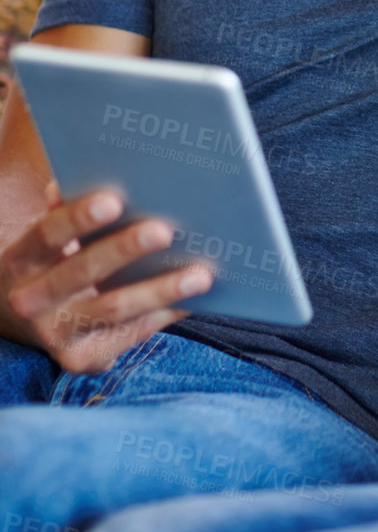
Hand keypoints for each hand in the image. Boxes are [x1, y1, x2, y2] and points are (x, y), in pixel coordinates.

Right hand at [0, 185, 213, 371]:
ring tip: (200, 274)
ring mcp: (56, 335)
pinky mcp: (82, 359)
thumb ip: (71, 209)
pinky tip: (194, 299)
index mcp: (22, 258)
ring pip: (114, 309)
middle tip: (165, 230)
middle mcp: (31, 300)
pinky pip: (131, 333)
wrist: (27, 318)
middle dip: (125, 250)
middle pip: (83, 271)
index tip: (115, 200)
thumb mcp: (50, 237)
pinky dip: (165, 313)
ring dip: (160, 290)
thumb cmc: (53, 260)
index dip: (79, 217)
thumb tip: (102, 172)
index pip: (48, 232)